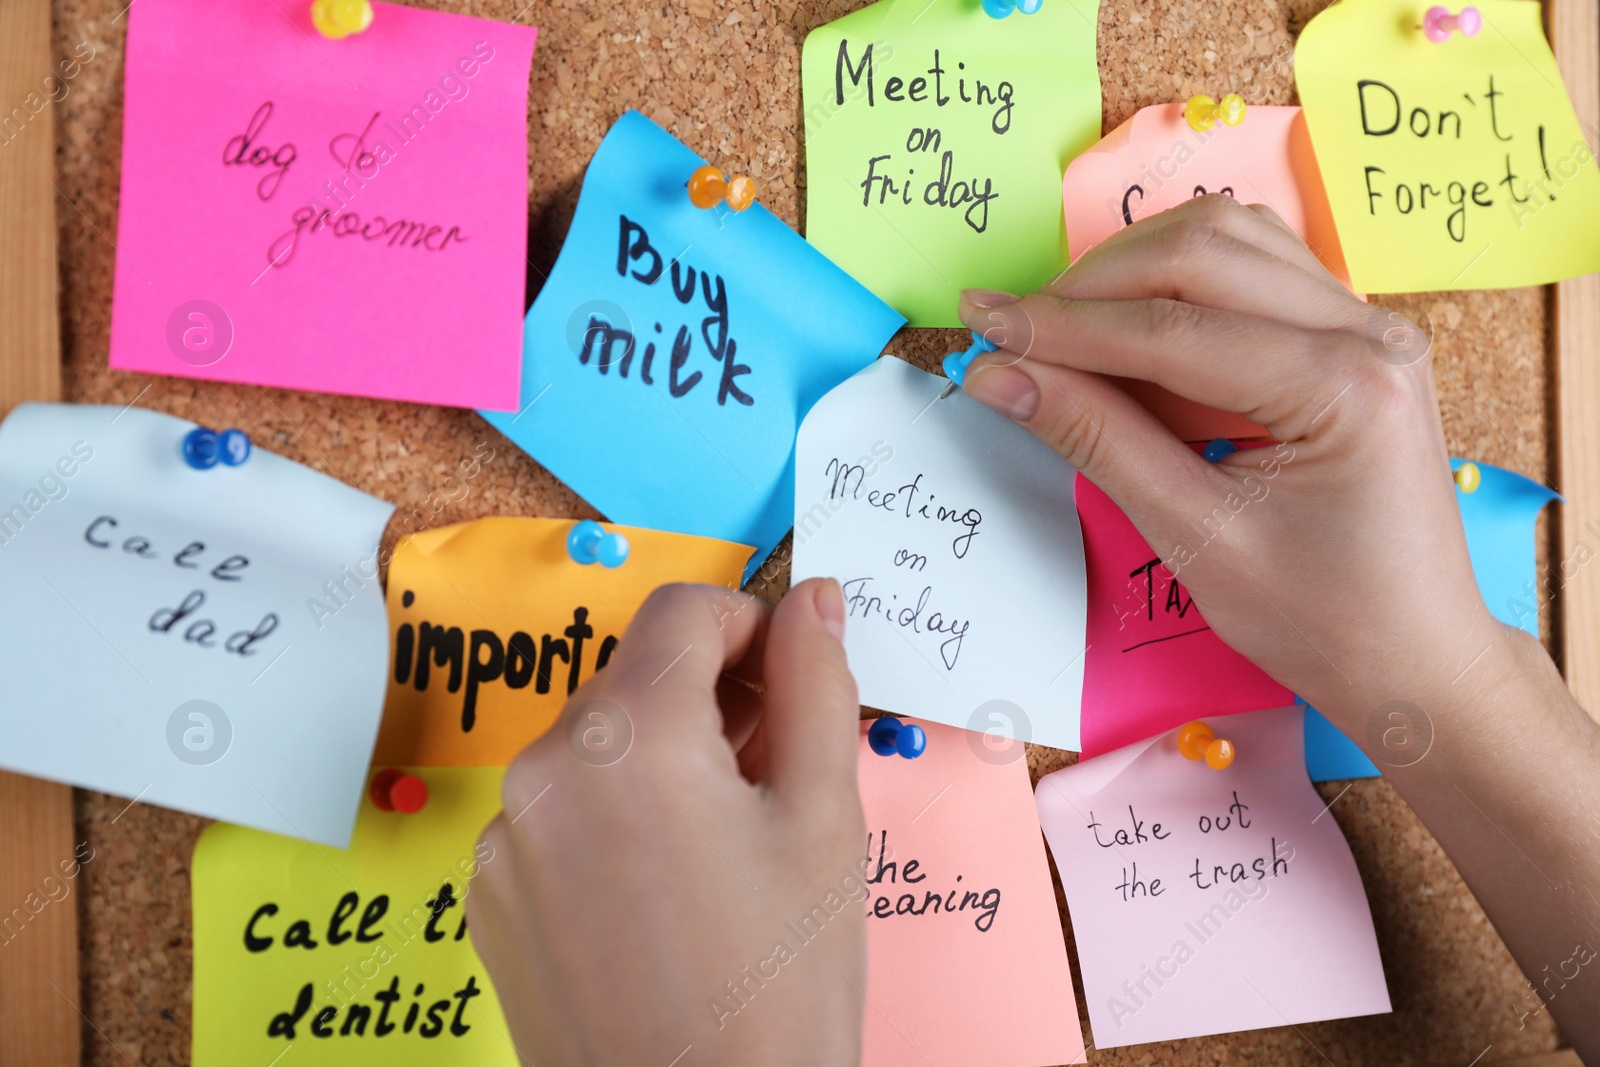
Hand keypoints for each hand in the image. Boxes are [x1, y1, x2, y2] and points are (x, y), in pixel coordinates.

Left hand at [467, 579, 867, 1066]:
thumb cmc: (776, 992)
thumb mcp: (823, 819)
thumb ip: (816, 686)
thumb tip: (812, 603)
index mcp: (627, 737)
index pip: (684, 610)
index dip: (753, 626)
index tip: (791, 673)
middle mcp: (543, 772)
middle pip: (637, 677)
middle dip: (713, 698)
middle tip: (781, 764)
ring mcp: (506, 840)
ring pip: (598, 746)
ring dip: (664, 758)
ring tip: (730, 838)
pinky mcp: (492, 896)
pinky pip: (560, 812)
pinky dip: (615, 817)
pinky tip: (671, 885)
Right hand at [957, 194, 1503, 733]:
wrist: (1412, 657)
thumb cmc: (1320, 620)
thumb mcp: (1196, 538)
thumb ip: (1097, 440)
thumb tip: (1001, 376)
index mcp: (1345, 386)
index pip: (1172, 327)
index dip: (1062, 325)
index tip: (982, 325)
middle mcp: (1369, 333)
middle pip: (1201, 250)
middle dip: (1092, 286)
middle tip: (1011, 330)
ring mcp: (1367, 327)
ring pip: (1227, 241)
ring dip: (1133, 274)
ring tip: (1066, 335)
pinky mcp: (1350, 337)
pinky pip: (1252, 272)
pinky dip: (1178, 290)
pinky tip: (1131, 341)